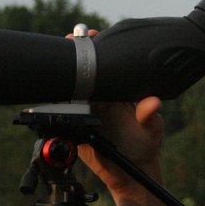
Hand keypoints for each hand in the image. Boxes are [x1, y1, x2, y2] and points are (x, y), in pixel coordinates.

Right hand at [68, 29, 164, 193]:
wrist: (131, 171)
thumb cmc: (144, 145)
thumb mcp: (151, 130)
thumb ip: (149, 116)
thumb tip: (153, 102)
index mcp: (117, 91)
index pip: (106, 64)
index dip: (96, 47)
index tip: (90, 34)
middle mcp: (100, 97)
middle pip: (84, 70)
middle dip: (75, 53)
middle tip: (69, 40)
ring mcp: (85, 110)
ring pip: (70, 88)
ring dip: (63, 77)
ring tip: (58, 66)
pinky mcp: (74, 126)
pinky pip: (61, 112)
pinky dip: (54, 103)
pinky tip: (51, 93)